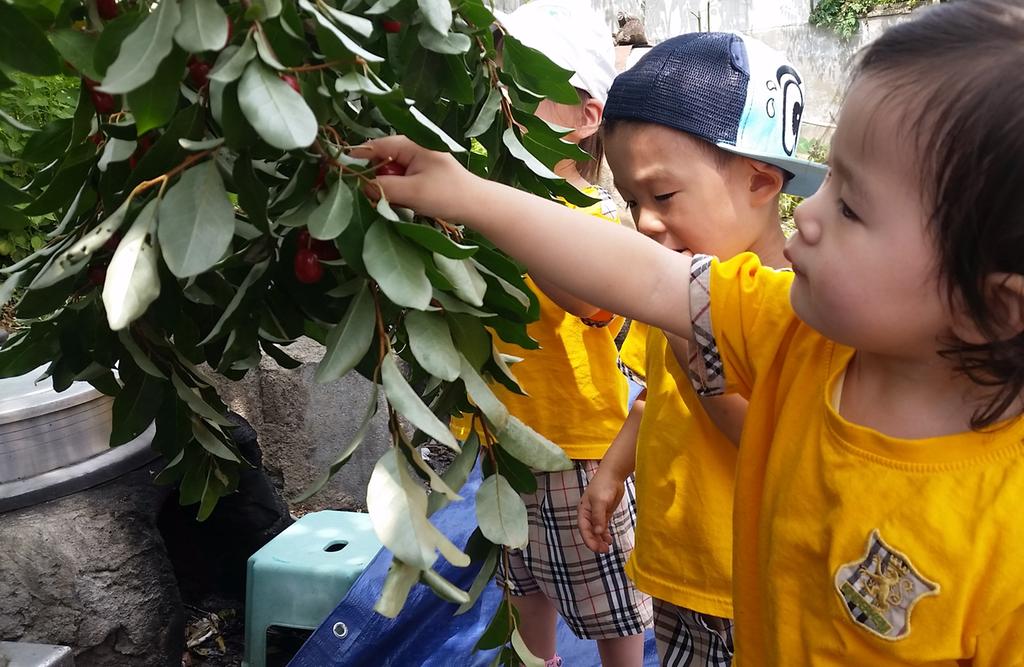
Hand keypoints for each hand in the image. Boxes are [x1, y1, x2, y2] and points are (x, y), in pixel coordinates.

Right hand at [352, 135, 476, 220]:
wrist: (477, 205)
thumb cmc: (447, 195)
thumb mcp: (411, 192)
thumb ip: (382, 187)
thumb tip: (359, 185)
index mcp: (409, 144)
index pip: (373, 147)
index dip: (356, 160)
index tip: (341, 174)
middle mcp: (412, 147)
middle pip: (379, 159)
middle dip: (372, 177)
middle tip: (369, 197)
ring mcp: (417, 161)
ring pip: (388, 172)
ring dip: (385, 187)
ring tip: (390, 202)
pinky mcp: (421, 174)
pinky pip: (399, 180)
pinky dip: (396, 191)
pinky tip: (402, 203)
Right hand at [577, 468, 625, 552]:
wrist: (613, 475)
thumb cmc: (603, 486)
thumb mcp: (600, 501)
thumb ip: (598, 517)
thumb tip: (598, 532)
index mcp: (583, 511)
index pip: (584, 529)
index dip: (589, 540)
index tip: (595, 549)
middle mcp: (588, 515)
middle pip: (589, 532)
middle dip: (595, 542)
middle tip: (604, 551)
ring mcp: (597, 514)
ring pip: (597, 531)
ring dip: (600, 540)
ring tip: (607, 548)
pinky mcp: (605, 513)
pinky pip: (603, 527)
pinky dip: (606, 534)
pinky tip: (610, 540)